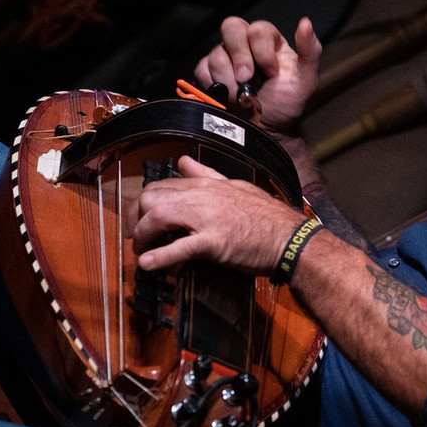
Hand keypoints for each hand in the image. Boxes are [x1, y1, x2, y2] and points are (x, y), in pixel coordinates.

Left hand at [125, 156, 304, 273]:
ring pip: (158, 217)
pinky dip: (160, 256)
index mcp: (206, 185)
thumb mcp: (236, 187)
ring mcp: (207, 218)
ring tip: (140, 251)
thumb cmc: (268, 217)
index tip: (142, 219)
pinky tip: (148, 264)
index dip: (145, 205)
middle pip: (151, 199)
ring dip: (142, 236)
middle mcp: (202, 197)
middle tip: (136, 237)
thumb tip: (184, 162)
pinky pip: (180, 247)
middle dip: (136, 219)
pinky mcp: (214, 242)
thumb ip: (207, 175)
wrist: (290, 238)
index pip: (161, 186)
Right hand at [193, 16, 322, 139]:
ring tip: (243, 96)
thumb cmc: (287, 103)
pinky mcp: (207, 71)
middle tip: (246, 79)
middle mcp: (244, 43)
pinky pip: (202, 69)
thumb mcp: (306, 80)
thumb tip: (306, 23)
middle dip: (240, 57)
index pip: (258, 30)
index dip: (262, 52)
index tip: (272, 74)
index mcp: (268, 40)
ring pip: (216, 54)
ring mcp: (224, 56)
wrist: (267, 129)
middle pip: (231, 27)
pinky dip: (214, 86)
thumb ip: (311, 52)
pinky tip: (228, 97)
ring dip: (230, 80)